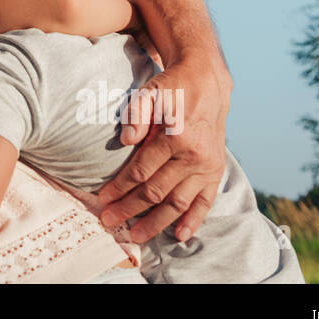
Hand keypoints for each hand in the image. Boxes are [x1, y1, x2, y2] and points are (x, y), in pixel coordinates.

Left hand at [98, 61, 229, 243]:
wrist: (207, 82)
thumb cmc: (171, 87)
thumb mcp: (149, 91)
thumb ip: (136, 114)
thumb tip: (125, 141)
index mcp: (176, 137)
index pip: (140, 171)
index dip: (119, 187)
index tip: (102, 199)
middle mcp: (194, 156)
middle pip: (156, 191)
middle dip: (129, 208)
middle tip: (108, 221)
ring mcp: (207, 166)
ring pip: (178, 203)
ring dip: (156, 222)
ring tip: (136, 236)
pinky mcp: (216, 171)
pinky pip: (205, 201)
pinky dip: (193, 221)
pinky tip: (179, 236)